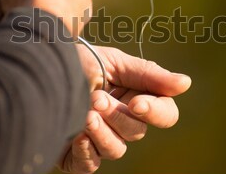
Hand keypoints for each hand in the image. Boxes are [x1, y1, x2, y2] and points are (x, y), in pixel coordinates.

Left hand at [60, 45, 191, 173]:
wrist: (38, 67)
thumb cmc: (79, 61)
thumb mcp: (115, 62)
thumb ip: (149, 74)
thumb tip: (186, 84)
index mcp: (137, 97)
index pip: (165, 114)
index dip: (156, 112)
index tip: (136, 102)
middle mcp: (122, 121)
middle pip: (138, 132)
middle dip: (118, 116)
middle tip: (97, 98)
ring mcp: (101, 139)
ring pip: (117, 150)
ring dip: (102, 132)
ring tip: (85, 111)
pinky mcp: (79, 154)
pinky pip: (91, 164)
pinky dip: (85, 150)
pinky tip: (75, 132)